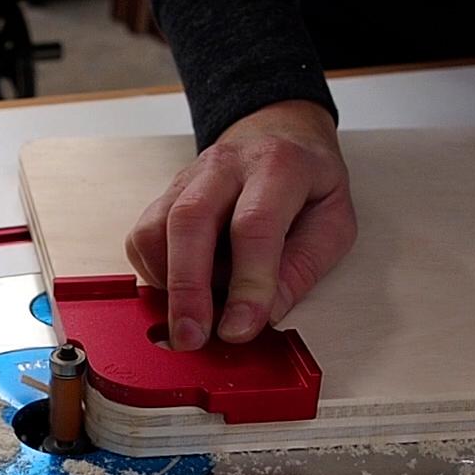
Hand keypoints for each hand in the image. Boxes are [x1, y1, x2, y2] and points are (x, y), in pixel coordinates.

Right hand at [125, 100, 355, 349]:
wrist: (279, 136)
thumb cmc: (307, 185)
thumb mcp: (332, 224)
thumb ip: (302, 269)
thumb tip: (265, 315)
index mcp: (277, 167)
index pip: (254, 225)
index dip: (246, 284)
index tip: (239, 329)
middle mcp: (225, 166)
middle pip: (190, 221)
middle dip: (188, 288)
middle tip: (191, 338)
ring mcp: (187, 179)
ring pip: (156, 229)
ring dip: (167, 285)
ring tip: (190, 319)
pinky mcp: (163, 198)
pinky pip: (142, 239)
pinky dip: (155, 275)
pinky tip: (181, 290)